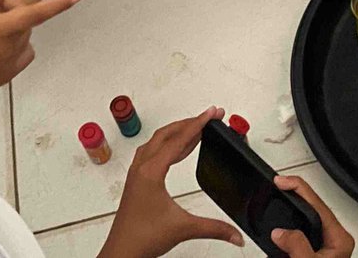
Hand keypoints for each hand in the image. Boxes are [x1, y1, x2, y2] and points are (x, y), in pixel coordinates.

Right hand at [0, 0, 82, 117]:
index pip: (33, 14)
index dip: (58, 4)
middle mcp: (7, 48)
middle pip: (25, 19)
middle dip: (11, 4)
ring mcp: (8, 64)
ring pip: (24, 35)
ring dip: (14, 23)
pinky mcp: (5, 76)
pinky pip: (22, 52)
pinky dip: (17, 42)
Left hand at [99, 108, 245, 257]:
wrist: (122, 252)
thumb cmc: (141, 238)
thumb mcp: (184, 229)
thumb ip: (214, 229)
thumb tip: (236, 234)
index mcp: (151, 172)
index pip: (179, 140)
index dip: (199, 124)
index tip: (212, 113)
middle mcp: (142, 168)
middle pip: (167, 134)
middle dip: (190, 123)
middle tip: (209, 117)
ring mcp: (137, 174)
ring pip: (157, 142)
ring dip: (177, 132)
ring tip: (196, 128)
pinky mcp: (136, 182)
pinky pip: (152, 152)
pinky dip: (167, 144)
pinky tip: (176, 150)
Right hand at [272, 175, 354, 256]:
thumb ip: (297, 245)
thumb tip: (280, 231)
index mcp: (339, 239)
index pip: (319, 204)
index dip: (299, 187)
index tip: (281, 181)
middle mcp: (333, 240)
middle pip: (312, 206)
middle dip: (294, 194)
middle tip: (279, 183)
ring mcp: (322, 246)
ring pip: (304, 217)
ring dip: (289, 209)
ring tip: (279, 194)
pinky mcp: (311, 251)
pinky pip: (298, 231)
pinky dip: (287, 226)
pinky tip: (278, 224)